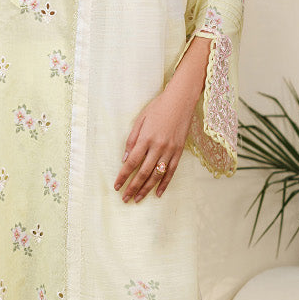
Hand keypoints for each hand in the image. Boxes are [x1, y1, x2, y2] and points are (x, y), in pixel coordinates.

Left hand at [114, 38, 209, 202]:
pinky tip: (158, 193)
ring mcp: (170, 150)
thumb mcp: (140, 120)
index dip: (123, 176)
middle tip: (125, 198)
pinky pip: (171, 171)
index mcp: (145, 138)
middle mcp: (158, 146)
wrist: (181, 100)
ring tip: (138, 199)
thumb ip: (131, 140)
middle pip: (143, 172)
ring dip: (146, 189)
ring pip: (157, 175)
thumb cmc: (158, 107)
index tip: (117, 186)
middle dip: (133, 187)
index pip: (131, 162)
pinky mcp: (179, 151)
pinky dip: (165, 184)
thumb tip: (125, 159)